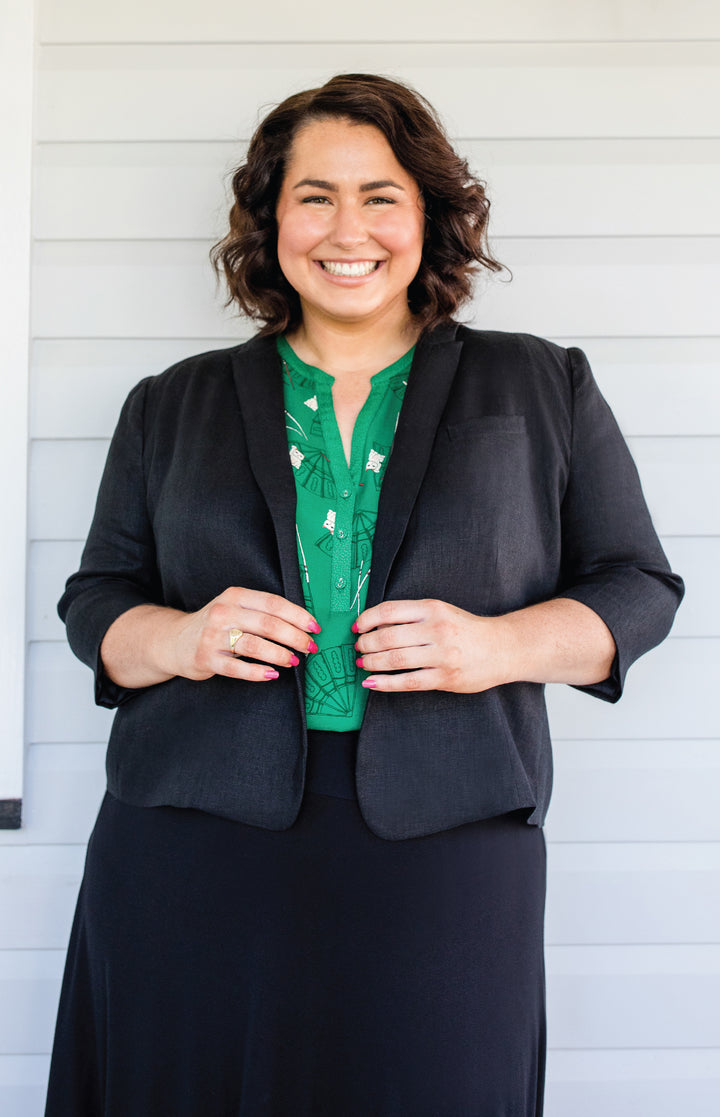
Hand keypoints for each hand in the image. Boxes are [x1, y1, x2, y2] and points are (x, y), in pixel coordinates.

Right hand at [169, 588, 320, 682]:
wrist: (175, 640)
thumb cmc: (216, 625)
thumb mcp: (235, 608)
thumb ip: (262, 611)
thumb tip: (303, 624)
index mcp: (235, 596)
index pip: (273, 603)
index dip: (297, 616)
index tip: (315, 627)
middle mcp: (223, 613)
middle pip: (267, 624)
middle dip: (294, 637)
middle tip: (310, 648)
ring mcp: (213, 636)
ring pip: (254, 646)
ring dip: (279, 655)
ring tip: (294, 661)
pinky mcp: (206, 658)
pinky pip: (236, 668)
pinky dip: (257, 672)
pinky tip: (272, 675)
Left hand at [353, 599, 509, 693]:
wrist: (503, 648)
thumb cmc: (466, 630)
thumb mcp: (441, 612)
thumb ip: (412, 616)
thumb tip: (375, 624)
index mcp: (433, 609)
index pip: (390, 611)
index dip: (367, 619)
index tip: (357, 627)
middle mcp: (437, 630)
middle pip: (388, 636)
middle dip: (366, 644)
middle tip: (359, 648)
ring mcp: (442, 655)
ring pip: (395, 659)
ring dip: (372, 663)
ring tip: (363, 664)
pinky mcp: (445, 678)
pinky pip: (408, 682)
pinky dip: (385, 683)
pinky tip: (371, 683)